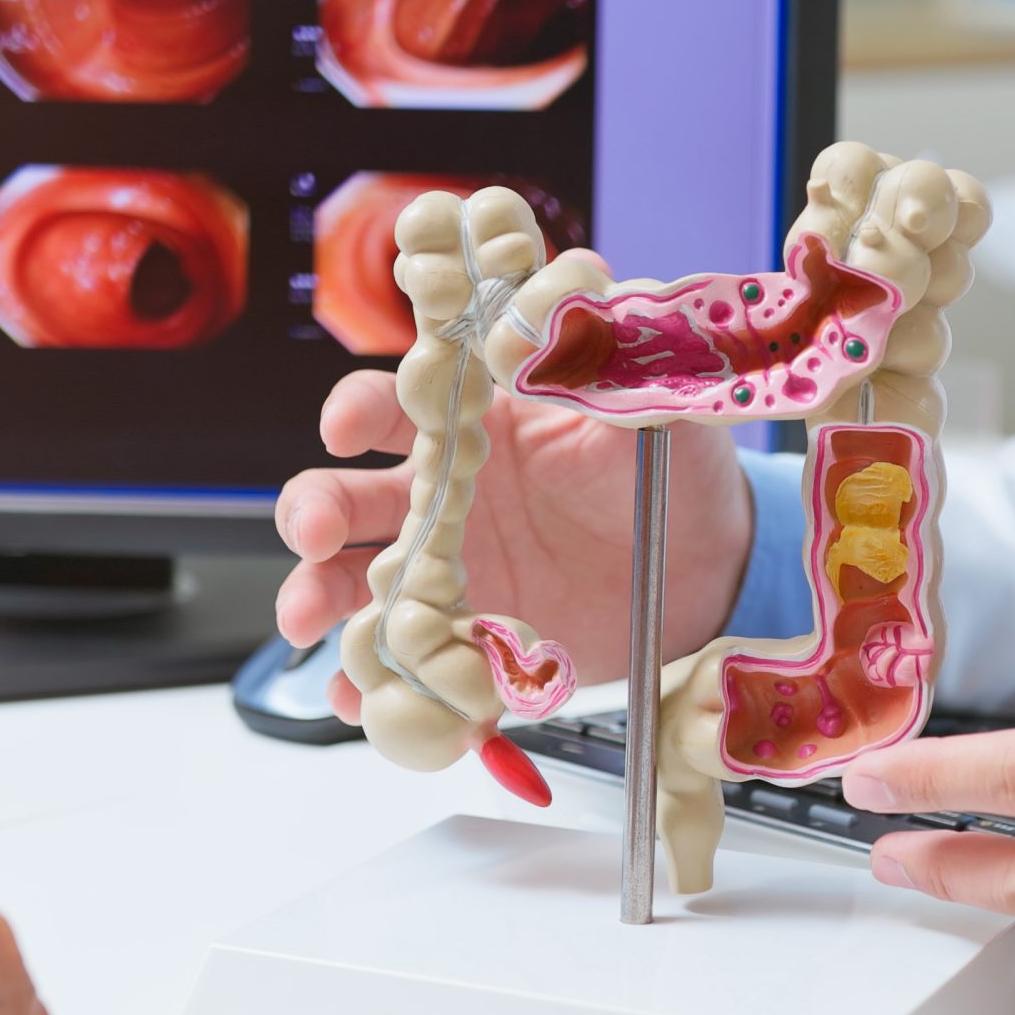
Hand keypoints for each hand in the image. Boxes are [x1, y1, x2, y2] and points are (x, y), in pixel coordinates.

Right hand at [277, 368, 750, 722]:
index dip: (358, 410)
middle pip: (350, 494)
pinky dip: (370, 678)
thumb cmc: (671, 464)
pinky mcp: (465, 635)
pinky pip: (404, 656)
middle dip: (317, 510)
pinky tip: (355, 693)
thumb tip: (535, 322)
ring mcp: (448, 568)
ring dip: (318, 595)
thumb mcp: (644, 398)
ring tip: (308, 620)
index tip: (344, 427)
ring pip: (354, 578)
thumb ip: (594, 355)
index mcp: (474, 422)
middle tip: (314, 533)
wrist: (707, 566)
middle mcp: (443, 492)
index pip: (395, 403)